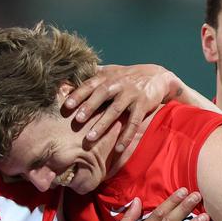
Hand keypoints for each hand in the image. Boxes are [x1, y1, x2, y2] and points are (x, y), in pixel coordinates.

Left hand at [65, 64, 180, 152]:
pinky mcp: (143, 104)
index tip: (66, 106)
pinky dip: (126, 136)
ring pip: (116, 109)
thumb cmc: (126, 76)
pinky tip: (118, 149)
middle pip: (102, 94)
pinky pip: (134, 122)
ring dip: (103, 124)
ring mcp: (131, 94)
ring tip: (90, 138)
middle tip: (77, 120)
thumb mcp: (110, 71)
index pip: (90, 84)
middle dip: (89, 107)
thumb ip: (91, 76)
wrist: (156, 76)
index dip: (78, 94)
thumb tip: (65, 82)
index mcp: (107, 77)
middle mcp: (118, 83)